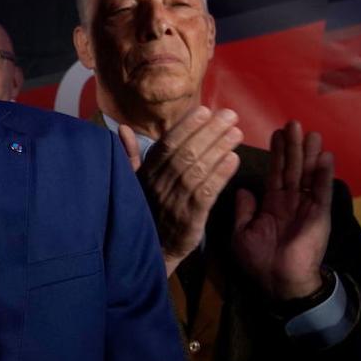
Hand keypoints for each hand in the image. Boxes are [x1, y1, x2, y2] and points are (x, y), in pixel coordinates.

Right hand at [122, 106, 242, 276]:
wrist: (149, 251)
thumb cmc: (142, 211)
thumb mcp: (131, 182)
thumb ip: (130, 155)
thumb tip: (123, 128)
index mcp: (146, 174)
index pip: (167, 145)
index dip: (186, 126)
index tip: (204, 110)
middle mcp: (159, 185)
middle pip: (186, 153)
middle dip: (209, 131)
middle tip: (230, 115)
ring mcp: (174, 202)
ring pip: (198, 170)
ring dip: (219, 149)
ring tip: (237, 132)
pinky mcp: (189, 219)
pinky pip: (207, 193)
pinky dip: (221, 175)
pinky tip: (234, 159)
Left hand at [232, 121, 332, 300]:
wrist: (278, 282)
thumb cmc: (259, 260)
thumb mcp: (242, 233)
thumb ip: (244, 210)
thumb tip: (243, 189)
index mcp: (272, 204)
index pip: (275, 173)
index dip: (276, 153)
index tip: (277, 132)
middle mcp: (290, 202)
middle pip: (292, 168)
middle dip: (293, 146)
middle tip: (293, 123)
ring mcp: (306, 207)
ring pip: (308, 175)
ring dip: (309, 154)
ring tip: (311, 132)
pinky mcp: (319, 215)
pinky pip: (321, 192)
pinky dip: (323, 175)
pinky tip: (325, 157)